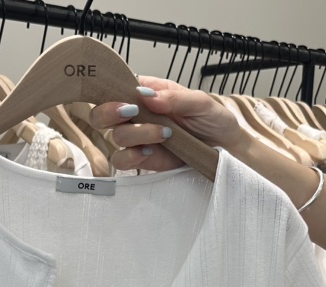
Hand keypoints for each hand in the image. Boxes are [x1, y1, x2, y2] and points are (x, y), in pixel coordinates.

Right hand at [90, 76, 244, 171]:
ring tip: (164, 134)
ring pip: (115, 138)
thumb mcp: (200, 101)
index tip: (127, 98)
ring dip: (136, 135)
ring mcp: (137, 138)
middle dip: (110, 113)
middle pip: (102, 114)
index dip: (110, 91)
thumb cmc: (211, 118)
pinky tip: (151, 150)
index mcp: (146, 92)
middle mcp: (136, 115)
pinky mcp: (142, 159)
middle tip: (132, 112)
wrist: (224, 146)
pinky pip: (123, 161)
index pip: (115, 86)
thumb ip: (174, 98)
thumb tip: (148, 97)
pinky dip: (133, 157)